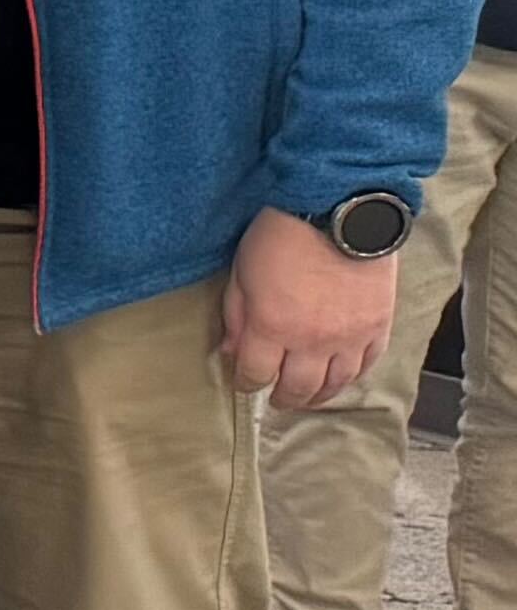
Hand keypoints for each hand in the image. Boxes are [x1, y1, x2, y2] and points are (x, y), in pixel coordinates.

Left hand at [221, 203, 396, 407]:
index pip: (255, 374)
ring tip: (308, 396)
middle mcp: (312, 340)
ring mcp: (350, 336)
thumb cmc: (282, 236)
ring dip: (318, 395)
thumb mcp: (242, 273)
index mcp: (272, 327)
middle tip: (277, 398)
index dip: (247, 383)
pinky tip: (341, 376)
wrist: (339, 210)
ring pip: (335, 384)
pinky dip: (352, 376)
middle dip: (283, 397)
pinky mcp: (378, 326)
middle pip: (297, 388)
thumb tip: (231, 351)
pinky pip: (367, 365)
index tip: (245, 382)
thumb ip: (235, 317)